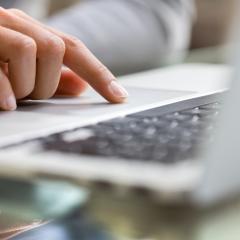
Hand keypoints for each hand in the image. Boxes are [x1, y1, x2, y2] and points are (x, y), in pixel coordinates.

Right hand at [0, 8, 127, 110]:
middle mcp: (14, 23)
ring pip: (34, 49)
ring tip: (13, 95)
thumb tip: (80, 86)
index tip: (119, 98)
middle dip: (48, 82)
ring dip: (28, 84)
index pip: (75, 50)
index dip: (101, 74)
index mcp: (30, 32)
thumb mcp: (21, 72)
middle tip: (29, 93)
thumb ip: (50, 78)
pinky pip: (0, 64)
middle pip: (56, 48)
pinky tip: (9, 104)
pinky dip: (8, 88)